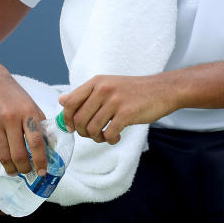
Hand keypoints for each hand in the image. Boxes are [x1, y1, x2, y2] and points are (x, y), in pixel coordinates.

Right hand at [0, 64, 47, 175]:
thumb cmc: (10, 94)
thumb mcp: (29, 103)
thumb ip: (40, 123)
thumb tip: (51, 147)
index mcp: (27, 111)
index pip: (37, 142)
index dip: (41, 161)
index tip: (42, 172)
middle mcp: (11, 117)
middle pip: (20, 154)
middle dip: (24, 168)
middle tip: (26, 171)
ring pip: (4, 157)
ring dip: (10, 168)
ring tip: (12, 169)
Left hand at [58, 74, 176, 143]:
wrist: (162, 89)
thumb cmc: (133, 90)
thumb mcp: (107, 85)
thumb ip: (85, 94)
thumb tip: (61, 100)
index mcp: (96, 82)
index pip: (69, 102)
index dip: (67, 118)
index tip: (73, 127)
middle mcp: (103, 89)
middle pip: (79, 119)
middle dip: (83, 132)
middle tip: (93, 134)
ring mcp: (114, 101)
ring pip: (92, 129)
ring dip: (96, 138)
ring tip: (105, 136)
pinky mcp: (126, 113)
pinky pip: (108, 134)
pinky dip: (110, 140)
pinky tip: (116, 136)